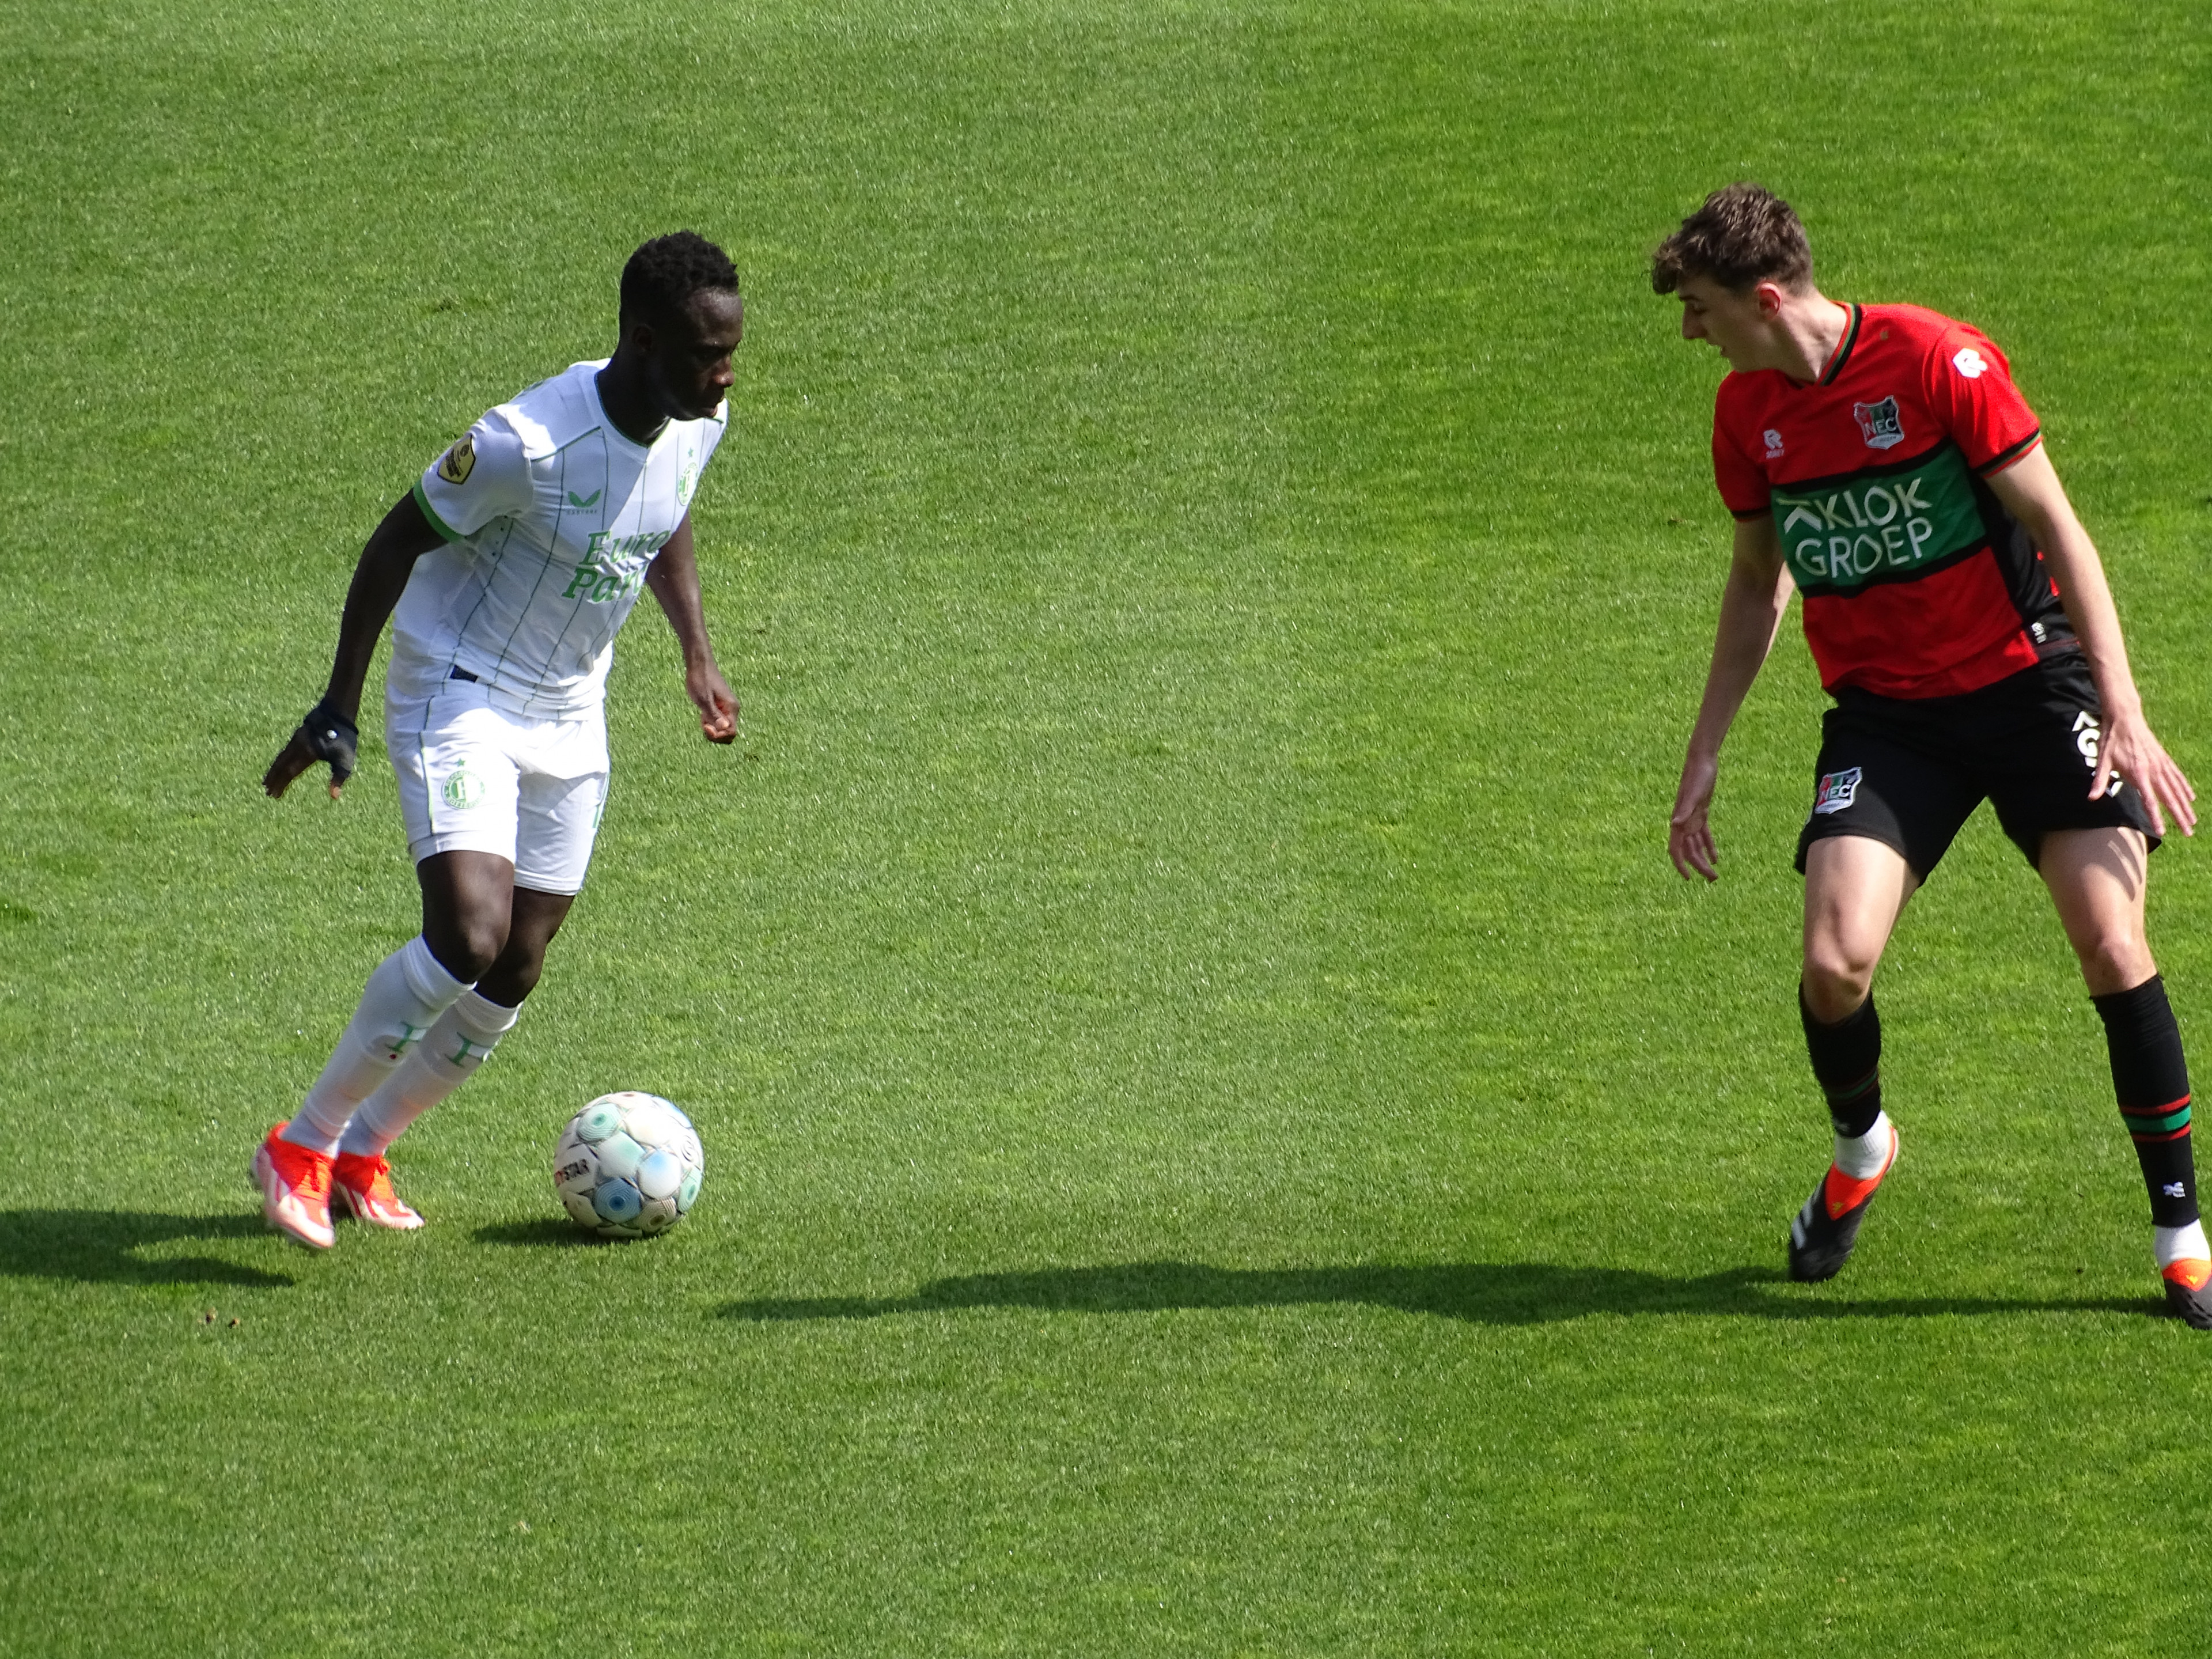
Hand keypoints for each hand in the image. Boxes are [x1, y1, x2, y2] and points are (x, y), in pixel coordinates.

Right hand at [263, 699, 357, 799]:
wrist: (337, 711)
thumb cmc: (344, 738)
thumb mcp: (345, 760)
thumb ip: (338, 778)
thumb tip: (335, 797)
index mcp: (307, 754)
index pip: (289, 773)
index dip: (281, 784)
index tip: (274, 794)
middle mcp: (297, 746)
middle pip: (281, 766)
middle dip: (273, 779)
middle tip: (266, 791)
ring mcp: (296, 739)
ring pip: (281, 757)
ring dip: (274, 770)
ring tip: (267, 780)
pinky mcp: (298, 735)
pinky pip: (285, 751)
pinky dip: (279, 760)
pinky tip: (279, 764)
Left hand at [686, 661, 738, 743]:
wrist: (699, 664)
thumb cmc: (700, 680)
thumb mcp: (704, 699)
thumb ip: (714, 715)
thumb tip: (725, 728)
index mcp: (731, 708)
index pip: (731, 732)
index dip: (718, 735)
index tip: (705, 726)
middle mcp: (732, 710)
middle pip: (728, 733)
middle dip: (715, 734)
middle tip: (703, 724)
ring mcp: (726, 709)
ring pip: (722, 729)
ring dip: (711, 729)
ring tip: (702, 716)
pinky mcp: (720, 707)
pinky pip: (718, 722)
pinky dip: (709, 723)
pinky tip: (702, 715)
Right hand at [1669, 749, 1720, 880]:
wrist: (1701, 761)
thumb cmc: (1697, 777)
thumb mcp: (1693, 794)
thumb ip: (1684, 809)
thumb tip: (1675, 824)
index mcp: (1679, 822)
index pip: (1676, 850)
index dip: (1680, 865)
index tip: (1689, 878)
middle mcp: (1683, 823)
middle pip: (1689, 852)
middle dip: (1699, 867)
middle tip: (1713, 880)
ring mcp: (1692, 819)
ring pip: (1696, 846)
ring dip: (1704, 861)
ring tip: (1714, 875)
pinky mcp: (1701, 813)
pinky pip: (1704, 836)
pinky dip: (1709, 847)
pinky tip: (1716, 858)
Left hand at [2094, 703, 2194, 838]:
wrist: (2125, 717)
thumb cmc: (2111, 739)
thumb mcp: (2101, 760)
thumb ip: (2099, 780)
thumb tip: (2091, 798)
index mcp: (2138, 772)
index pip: (2149, 800)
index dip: (2156, 817)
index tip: (2162, 832)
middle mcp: (2154, 769)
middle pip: (2169, 797)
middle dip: (2179, 816)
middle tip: (2188, 833)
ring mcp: (2161, 764)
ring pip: (2176, 789)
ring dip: (2185, 805)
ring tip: (2192, 821)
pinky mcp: (2164, 758)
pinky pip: (2177, 776)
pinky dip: (2185, 788)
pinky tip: (2191, 798)